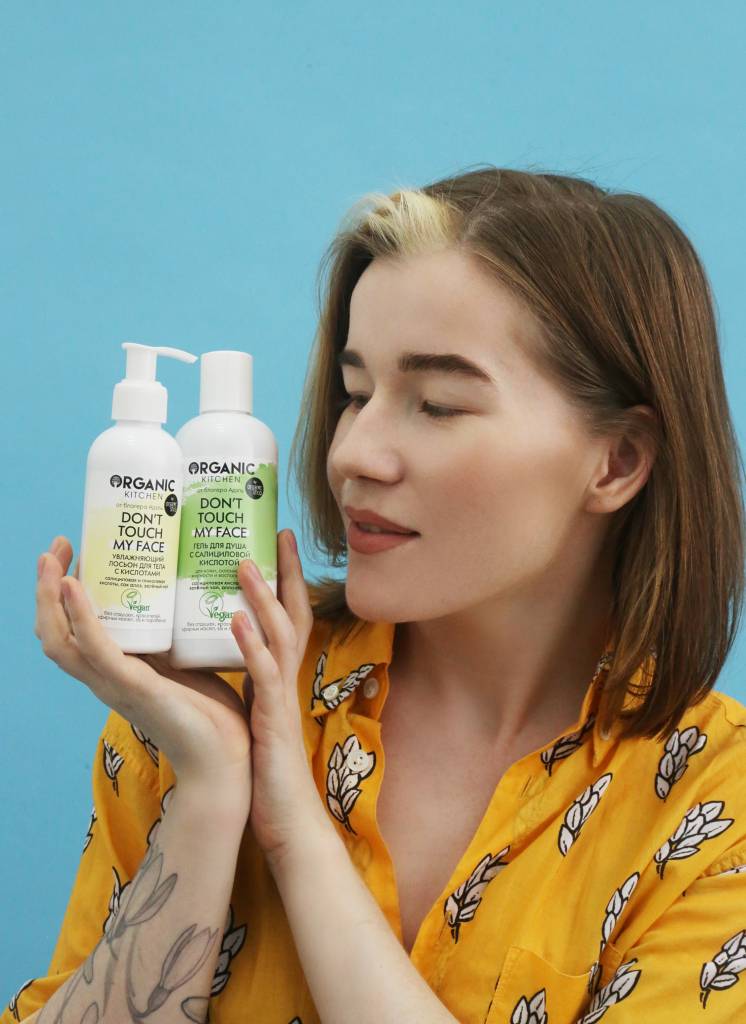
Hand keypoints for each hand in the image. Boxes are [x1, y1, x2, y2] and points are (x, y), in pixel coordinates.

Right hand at [34, 536, 252, 807]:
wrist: (228, 759)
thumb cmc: (210, 713)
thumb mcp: (183, 662)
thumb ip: (173, 636)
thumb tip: (184, 590)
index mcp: (114, 670)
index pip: (69, 630)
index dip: (60, 593)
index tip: (74, 550)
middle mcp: (105, 678)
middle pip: (52, 631)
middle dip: (46, 586)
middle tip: (59, 544)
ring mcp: (114, 684)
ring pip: (59, 639)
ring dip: (49, 596)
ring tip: (54, 558)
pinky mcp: (133, 687)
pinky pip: (95, 650)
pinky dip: (80, 617)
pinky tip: (75, 586)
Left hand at [230, 529, 323, 867]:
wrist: (285, 821)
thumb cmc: (264, 770)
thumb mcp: (254, 713)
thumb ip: (246, 682)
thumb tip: (221, 653)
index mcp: (278, 676)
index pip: (286, 616)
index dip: (286, 579)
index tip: (277, 541)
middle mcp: (286, 680)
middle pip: (294, 614)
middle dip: (288, 573)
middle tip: (279, 532)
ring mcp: (282, 698)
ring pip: (280, 638)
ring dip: (265, 598)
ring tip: (246, 564)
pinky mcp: (272, 722)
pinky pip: (264, 678)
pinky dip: (252, 647)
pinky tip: (238, 622)